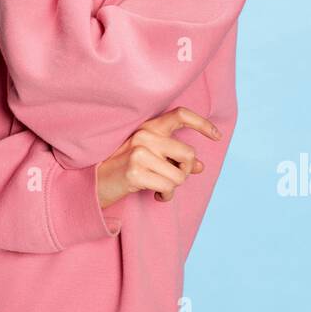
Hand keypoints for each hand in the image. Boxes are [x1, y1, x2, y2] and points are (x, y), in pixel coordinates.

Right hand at [94, 107, 222, 209]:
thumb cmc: (124, 168)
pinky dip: (166, 196)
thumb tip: (200, 166)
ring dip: (173, 187)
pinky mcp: (135, 172)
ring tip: (159, 189)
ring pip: (180, 175)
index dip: (202, 124)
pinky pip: (168, 188)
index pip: (180, 115)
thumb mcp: (150, 157)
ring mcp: (139, 152)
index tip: (217, 136)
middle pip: (188, 153)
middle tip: (172, 178)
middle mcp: (145, 135)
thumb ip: (174, 158)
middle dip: (185, 171)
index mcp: (149, 126)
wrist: (93, 182)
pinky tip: (155, 195)